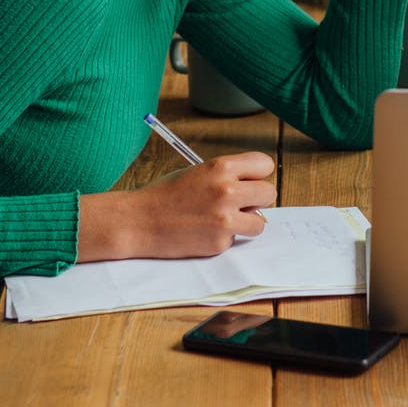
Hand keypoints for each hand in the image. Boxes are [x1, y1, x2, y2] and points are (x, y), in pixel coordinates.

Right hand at [78, 152, 275, 260]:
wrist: (138, 221)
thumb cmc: (165, 194)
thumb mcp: (197, 172)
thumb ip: (226, 176)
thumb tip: (252, 185)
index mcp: (221, 167)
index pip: (265, 164)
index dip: (257, 174)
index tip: (250, 180)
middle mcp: (228, 191)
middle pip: (269, 192)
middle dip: (257, 199)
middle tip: (240, 203)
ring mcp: (225, 219)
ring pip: (260, 221)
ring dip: (247, 222)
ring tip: (224, 219)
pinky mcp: (220, 242)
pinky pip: (236, 239)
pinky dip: (224, 237)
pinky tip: (203, 232)